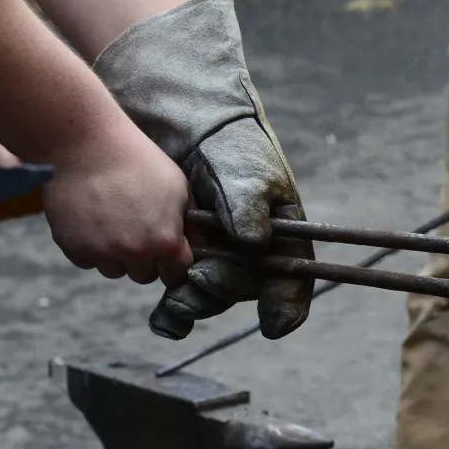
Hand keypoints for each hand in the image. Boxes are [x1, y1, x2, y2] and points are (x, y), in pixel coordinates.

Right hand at [42, 116, 192, 285]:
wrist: (87, 146)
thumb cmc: (139, 162)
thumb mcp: (178, 189)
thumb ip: (189, 223)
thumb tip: (199, 244)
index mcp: (165, 242)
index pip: (177, 273)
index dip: (174, 263)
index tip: (169, 253)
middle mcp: (134, 254)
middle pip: (144, 275)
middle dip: (145, 259)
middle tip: (138, 231)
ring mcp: (101, 253)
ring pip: (114, 270)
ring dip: (116, 255)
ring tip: (114, 224)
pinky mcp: (72, 248)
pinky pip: (87, 261)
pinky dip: (90, 248)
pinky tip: (93, 222)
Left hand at [92, 0, 313, 339]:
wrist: (177, 122)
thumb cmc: (229, 143)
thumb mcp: (246, 170)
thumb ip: (248, 206)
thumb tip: (251, 243)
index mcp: (281, 234)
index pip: (292, 278)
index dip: (287, 306)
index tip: (273, 326)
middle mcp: (251, 251)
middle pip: (240, 292)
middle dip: (218, 293)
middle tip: (197, 279)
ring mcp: (215, 253)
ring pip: (206, 294)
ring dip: (188, 300)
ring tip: (171, 298)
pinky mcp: (181, 251)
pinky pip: (176, 285)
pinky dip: (166, 293)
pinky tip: (156, 293)